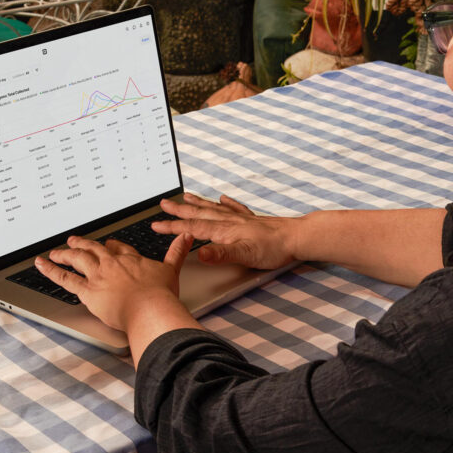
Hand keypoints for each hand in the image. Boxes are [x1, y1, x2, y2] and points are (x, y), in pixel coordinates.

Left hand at [34, 233, 194, 332]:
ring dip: (65, 254)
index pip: (119, 249)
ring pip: (77, 259)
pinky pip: (65, 278)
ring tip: (56, 252)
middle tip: (75, 241)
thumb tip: (186, 237)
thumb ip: (177, 253)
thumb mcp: (171, 270)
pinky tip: (41, 264)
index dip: (112, 246)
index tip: (108, 244)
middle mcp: (112, 264)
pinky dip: (51, 270)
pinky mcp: (87, 290)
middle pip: (94, 249)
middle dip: (84, 245)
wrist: (149, 308)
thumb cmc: (160, 295)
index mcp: (131, 260)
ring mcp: (98, 275)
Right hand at [152, 193, 297, 269]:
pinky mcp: (252, 220)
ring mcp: (241, 219)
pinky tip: (223, 198)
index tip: (156, 225)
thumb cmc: (273, 248)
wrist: (296, 237)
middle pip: (199, 213)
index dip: (172, 227)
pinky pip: (234, 208)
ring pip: (214, 208)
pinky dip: (226, 202)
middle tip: (164, 203)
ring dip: (198, 203)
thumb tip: (200, 253)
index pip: (193, 227)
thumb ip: (220, 254)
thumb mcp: (244, 255)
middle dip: (179, 210)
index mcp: (224, 230)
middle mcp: (230, 221)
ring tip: (186, 197)